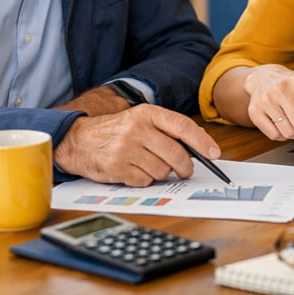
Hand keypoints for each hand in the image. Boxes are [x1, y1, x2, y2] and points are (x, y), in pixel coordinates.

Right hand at [53, 104, 221, 186]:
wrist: (78, 140)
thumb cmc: (116, 130)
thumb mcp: (141, 119)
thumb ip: (167, 128)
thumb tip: (200, 143)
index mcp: (147, 113)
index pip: (182, 126)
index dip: (202, 141)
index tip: (214, 153)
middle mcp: (137, 129)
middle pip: (176, 154)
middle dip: (185, 166)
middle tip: (185, 170)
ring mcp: (126, 149)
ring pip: (162, 170)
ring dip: (161, 172)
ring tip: (148, 164)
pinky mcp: (117, 168)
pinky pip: (145, 181)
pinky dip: (145, 179)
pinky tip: (134, 170)